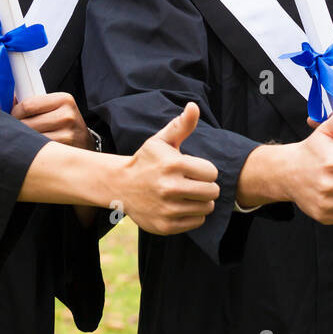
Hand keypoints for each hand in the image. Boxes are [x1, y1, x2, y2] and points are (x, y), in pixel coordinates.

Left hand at [13, 92, 93, 147]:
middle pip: (26, 123)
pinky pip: (37, 151)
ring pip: (29, 138)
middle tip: (15, 131)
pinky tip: (33, 149)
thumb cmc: (63, 123)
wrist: (83, 141)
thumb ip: (30, 104)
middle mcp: (67, 116)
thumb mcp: (52, 107)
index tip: (12, 117)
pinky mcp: (63, 150)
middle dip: (16, 128)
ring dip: (22, 140)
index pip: (27, 105)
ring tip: (25, 140)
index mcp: (63, 99)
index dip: (14, 112)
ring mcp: (67, 134)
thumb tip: (1, 103)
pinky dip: (30, 150)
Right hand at [117, 103, 220, 234]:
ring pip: (207, 208)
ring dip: (201, 202)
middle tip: (194, 184)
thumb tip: (194, 106)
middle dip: (207, 187)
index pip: (212, 172)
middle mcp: (170, 188)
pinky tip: (181, 206)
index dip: (205, 171)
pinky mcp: (165, 226)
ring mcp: (167, 209)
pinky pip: (197, 222)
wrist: (120, 186)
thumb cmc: (147, 160)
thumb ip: (182, 125)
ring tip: (188, 195)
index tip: (193, 170)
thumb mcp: (161, 141)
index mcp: (173, 165)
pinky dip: (193, 215)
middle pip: (212, 192)